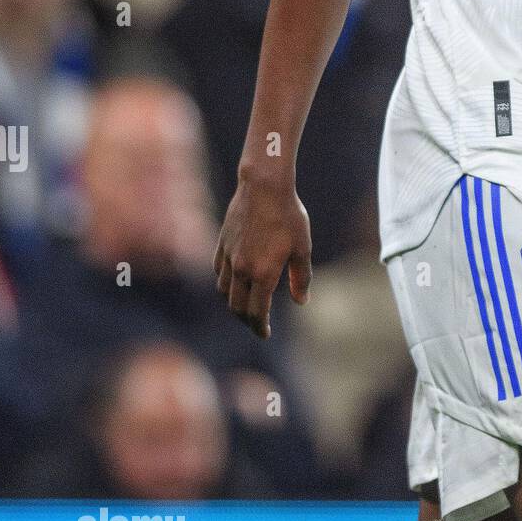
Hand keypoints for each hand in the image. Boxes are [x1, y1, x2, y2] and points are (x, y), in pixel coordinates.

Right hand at [214, 173, 311, 338]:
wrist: (264, 187)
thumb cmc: (288, 215)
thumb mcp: (302, 247)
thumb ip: (301, 277)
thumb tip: (301, 301)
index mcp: (263, 274)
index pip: (256, 312)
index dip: (260, 327)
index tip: (264, 333)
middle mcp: (242, 269)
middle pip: (236, 307)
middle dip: (246, 320)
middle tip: (256, 323)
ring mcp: (228, 257)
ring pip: (225, 291)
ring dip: (234, 302)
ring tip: (246, 303)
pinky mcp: (221, 244)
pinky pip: (219, 271)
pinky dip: (225, 282)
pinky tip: (235, 280)